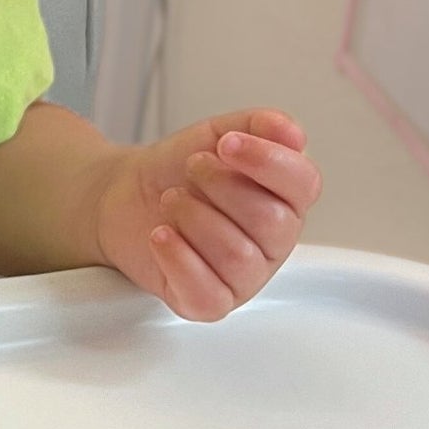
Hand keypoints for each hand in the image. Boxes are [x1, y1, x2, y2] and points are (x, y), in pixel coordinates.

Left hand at [94, 109, 321, 321]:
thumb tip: (293, 134)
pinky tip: (161, 234)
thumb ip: (259, 126)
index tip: (226, 144)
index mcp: (285, 201)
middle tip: (192, 168)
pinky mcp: (208, 301)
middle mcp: (272, 243)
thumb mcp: (218, 133)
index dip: (266, 161)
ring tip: (170, 199)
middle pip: (271, 221)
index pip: (304, 184)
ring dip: (194, 217)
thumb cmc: (178, 172)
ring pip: (238, 255)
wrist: (124, 195)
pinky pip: (208, 294)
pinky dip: (178, 258)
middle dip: (221, 185)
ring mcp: (244, 277)